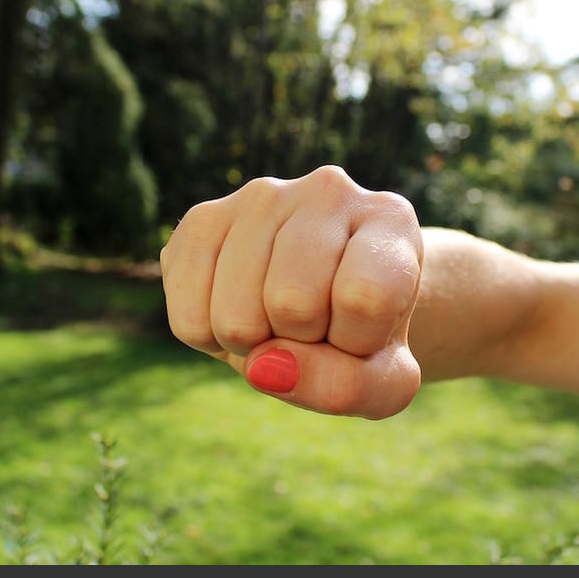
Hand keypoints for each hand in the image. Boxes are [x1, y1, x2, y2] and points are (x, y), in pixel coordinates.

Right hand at [159, 165, 423, 418]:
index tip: (363, 330)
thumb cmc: (362, 335)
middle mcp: (326, 190)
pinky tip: (239, 308)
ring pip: (237, 316)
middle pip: (292, 304)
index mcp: (389, 219)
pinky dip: (212, 341)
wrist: (322, 301)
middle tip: (316, 324)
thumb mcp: (383, 379)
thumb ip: (349, 386)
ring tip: (278, 317)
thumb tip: (265, 365)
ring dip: (256, 344)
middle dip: (302, 341)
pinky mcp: (202, 219)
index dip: (358, 343)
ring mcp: (260, 197)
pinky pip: (189, 320)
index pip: (366, 298)